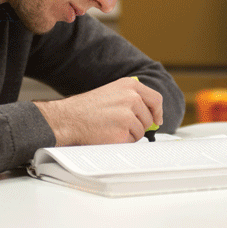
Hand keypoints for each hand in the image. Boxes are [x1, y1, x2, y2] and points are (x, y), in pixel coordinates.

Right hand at [33, 78, 162, 145]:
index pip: (156, 99)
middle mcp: (131, 98)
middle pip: (149, 118)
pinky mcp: (123, 132)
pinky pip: (131, 142)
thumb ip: (132, 98)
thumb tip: (151, 114)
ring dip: (129, 134)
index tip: (156, 119)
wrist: (69, 118)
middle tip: (119, 124)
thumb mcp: (112, 92)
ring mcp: (128, 115)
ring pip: (140, 132)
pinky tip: (108, 134)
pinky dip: (122, 142)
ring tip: (110, 127)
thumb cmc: (86, 107)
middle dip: (138, 125)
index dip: (157, 112)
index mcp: (129, 85)